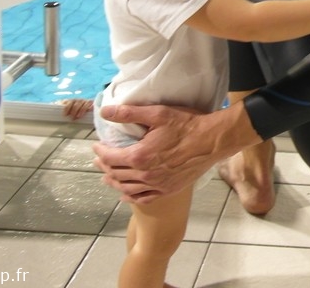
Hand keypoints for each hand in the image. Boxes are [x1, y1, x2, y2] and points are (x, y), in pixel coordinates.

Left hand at [92, 103, 248, 202]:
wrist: (213, 140)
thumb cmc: (187, 125)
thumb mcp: (158, 113)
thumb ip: (130, 113)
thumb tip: (105, 111)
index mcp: (139, 156)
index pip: (110, 157)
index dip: (100, 151)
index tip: (96, 145)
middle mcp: (145, 175)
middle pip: (116, 174)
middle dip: (104, 166)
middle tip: (99, 159)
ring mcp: (157, 185)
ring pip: (127, 188)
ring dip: (113, 182)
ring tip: (107, 177)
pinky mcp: (168, 189)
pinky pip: (143, 198)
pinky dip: (131, 197)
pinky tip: (126, 194)